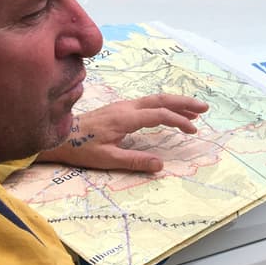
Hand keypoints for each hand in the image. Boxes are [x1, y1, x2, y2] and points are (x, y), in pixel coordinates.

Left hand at [39, 94, 208, 172]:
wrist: (60, 136)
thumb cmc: (81, 149)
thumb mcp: (107, 159)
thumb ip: (134, 161)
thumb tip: (160, 165)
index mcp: (125, 118)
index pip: (159, 115)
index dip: (178, 120)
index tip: (192, 130)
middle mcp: (127, 107)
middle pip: (161, 99)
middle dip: (184, 102)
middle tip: (205, 107)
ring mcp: (123, 105)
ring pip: (155, 99)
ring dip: (176, 103)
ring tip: (195, 111)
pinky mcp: (121, 109)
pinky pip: (148, 103)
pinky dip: (165, 105)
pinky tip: (171, 112)